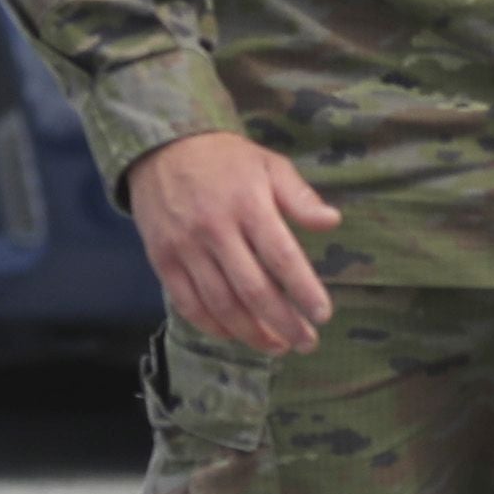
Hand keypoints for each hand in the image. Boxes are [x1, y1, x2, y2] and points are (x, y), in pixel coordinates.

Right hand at [130, 131, 339, 355]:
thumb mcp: (269, 164)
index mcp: (248, 204)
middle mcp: (215, 229)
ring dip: (251, 333)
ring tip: (278, 347)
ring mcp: (185, 247)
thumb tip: (333, 222)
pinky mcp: (162, 260)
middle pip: (253, 289)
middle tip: (307, 343)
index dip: (304, 290)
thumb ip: (300, 196)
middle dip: (283, 323)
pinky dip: (213, 327)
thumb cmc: (225, 159)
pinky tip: (236, 336)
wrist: (161, 147)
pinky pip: (188, 304)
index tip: (323, 315)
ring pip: (221, 304)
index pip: (282, 257)